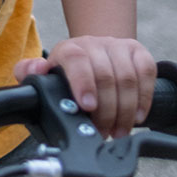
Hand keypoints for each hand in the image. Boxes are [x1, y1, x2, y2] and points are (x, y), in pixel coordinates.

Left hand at [14, 36, 155, 139]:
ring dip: (125, 111)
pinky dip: (144, 97)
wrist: (92, 53)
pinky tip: (137, 117)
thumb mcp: (44, 75)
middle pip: (106, 76)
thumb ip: (29, 73)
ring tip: (119, 131)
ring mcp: (117, 46)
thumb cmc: (65, 73)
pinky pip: (147, 72)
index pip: (77, 61)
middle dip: (106, 111)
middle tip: (104, 133)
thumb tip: (36, 70)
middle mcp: (94, 44)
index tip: (87, 107)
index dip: (83, 83)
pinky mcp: (138, 51)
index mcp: (69, 50)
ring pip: (128, 78)